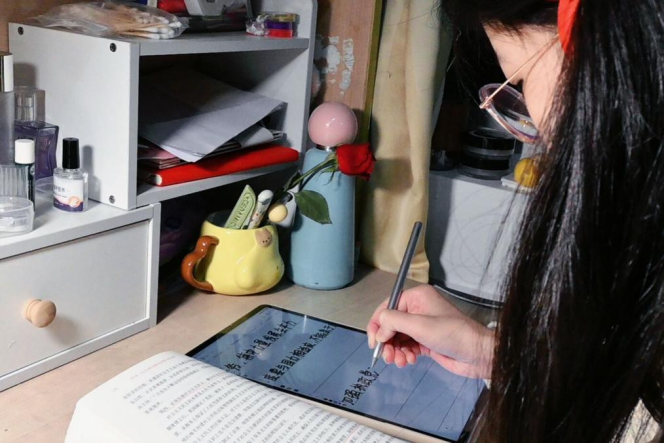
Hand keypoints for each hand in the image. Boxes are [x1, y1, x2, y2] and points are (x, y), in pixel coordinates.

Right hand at [366, 285, 493, 377]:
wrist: (477, 354)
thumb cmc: (449, 334)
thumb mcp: (419, 325)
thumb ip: (393, 322)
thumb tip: (378, 331)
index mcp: (416, 297)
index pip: (388, 306)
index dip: (377, 323)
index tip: (373, 342)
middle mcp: (417, 308)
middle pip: (391, 324)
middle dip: (386, 341)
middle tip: (386, 357)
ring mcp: (422, 326)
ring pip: (397, 337)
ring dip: (394, 350)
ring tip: (399, 362)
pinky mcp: (425, 341)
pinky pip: (407, 346)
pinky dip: (404, 354)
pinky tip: (408, 361)